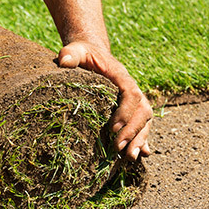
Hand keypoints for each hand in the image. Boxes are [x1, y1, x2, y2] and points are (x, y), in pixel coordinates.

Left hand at [58, 41, 151, 160]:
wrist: (93, 55)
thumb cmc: (84, 54)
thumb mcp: (76, 51)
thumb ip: (71, 54)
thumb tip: (64, 61)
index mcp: (121, 76)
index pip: (131, 93)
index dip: (126, 111)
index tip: (113, 127)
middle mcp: (132, 90)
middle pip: (142, 111)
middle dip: (133, 131)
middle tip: (118, 148)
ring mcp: (133, 102)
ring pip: (144, 121)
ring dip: (139, 140)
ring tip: (129, 157)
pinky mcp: (129, 111)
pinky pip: (141, 126)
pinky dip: (142, 141)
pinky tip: (141, 155)